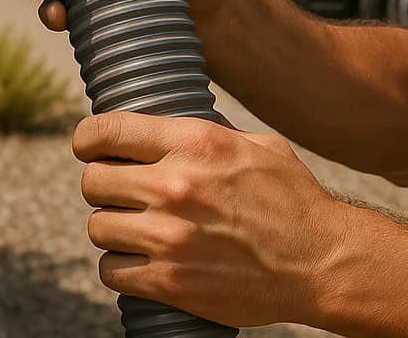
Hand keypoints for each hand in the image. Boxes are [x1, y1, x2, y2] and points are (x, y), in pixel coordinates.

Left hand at [74, 111, 350, 326]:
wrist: (319, 262)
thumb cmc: (294, 200)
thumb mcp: (260, 147)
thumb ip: (213, 134)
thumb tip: (174, 126)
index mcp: (195, 144)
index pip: (107, 131)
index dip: (89, 138)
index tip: (90, 147)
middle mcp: (175, 186)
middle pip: (93, 181)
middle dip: (103, 185)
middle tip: (121, 192)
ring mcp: (169, 237)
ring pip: (97, 227)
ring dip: (113, 228)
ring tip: (136, 228)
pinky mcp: (168, 281)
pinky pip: (111, 271)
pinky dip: (122, 266)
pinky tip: (142, 260)